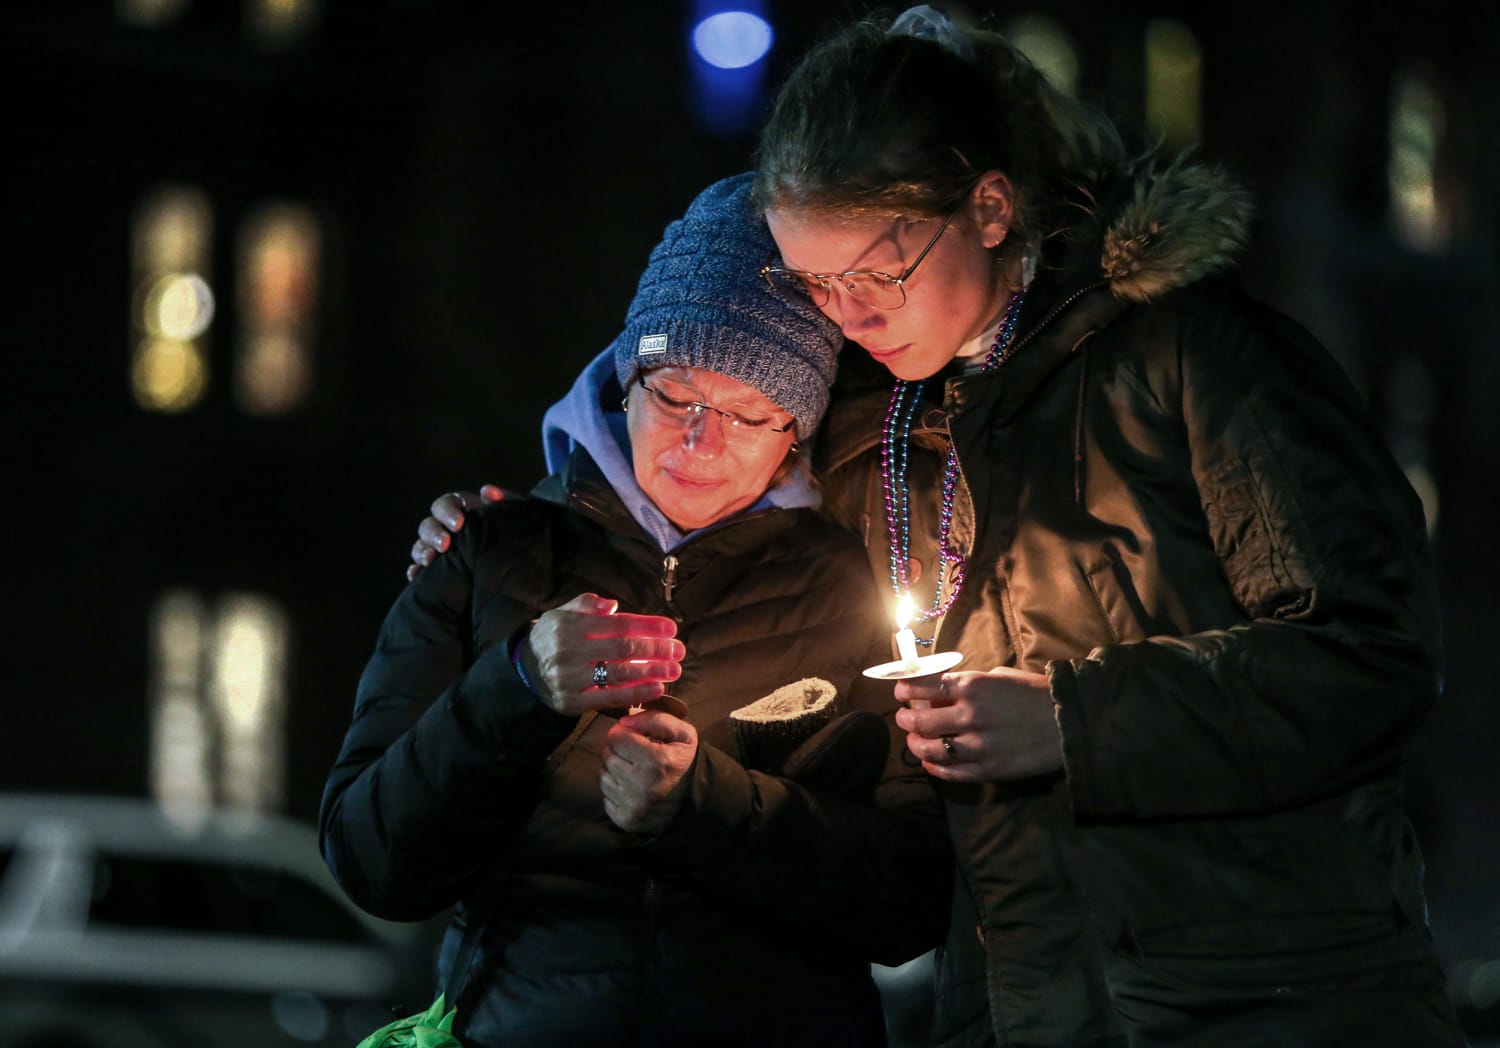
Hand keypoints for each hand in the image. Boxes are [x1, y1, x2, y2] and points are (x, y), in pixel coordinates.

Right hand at [406, 484, 507, 580]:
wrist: (521, 561)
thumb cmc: (514, 532)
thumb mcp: (513, 515)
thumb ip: (504, 499)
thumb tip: (487, 491)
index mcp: (461, 511)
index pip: (445, 505)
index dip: (447, 512)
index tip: (459, 523)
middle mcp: (446, 529)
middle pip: (428, 525)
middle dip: (433, 534)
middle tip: (444, 544)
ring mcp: (439, 549)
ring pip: (421, 546)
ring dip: (422, 551)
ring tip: (430, 561)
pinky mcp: (438, 570)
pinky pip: (420, 570)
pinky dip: (416, 572)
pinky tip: (417, 576)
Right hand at [522, 594, 683, 714]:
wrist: (526, 670)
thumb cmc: (554, 637)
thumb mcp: (562, 613)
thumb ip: (586, 604)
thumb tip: (612, 605)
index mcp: (569, 626)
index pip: (617, 625)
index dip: (647, 626)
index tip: (671, 628)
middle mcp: (569, 652)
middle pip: (622, 649)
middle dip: (655, 649)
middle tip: (679, 650)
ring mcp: (570, 679)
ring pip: (619, 675)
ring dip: (652, 672)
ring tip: (674, 669)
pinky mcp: (572, 702)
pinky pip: (609, 698)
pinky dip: (636, 694)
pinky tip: (657, 688)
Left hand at [600, 710, 696, 834]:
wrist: (694, 800)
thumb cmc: (684, 762)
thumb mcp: (682, 733)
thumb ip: (655, 718)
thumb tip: (624, 720)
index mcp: (656, 761)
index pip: (616, 737)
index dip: (624, 733)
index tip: (634, 737)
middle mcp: (641, 785)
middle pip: (606, 756)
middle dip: (617, 750)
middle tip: (633, 753)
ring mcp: (631, 805)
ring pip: (602, 776)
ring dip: (613, 769)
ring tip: (631, 769)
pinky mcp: (624, 819)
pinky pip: (605, 797)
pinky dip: (614, 789)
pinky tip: (630, 787)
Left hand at [893, 668, 1062, 782]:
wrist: (1070, 722)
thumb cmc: (1035, 693)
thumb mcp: (999, 677)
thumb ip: (968, 684)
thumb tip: (938, 692)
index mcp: (972, 686)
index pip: (923, 686)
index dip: (904, 688)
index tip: (900, 691)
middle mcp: (970, 715)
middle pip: (920, 720)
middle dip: (906, 717)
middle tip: (904, 717)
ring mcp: (978, 746)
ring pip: (929, 750)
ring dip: (915, 745)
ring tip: (914, 740)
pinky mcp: (988, 770)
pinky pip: (951, 772)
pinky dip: (935, 768)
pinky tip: (930, 763)